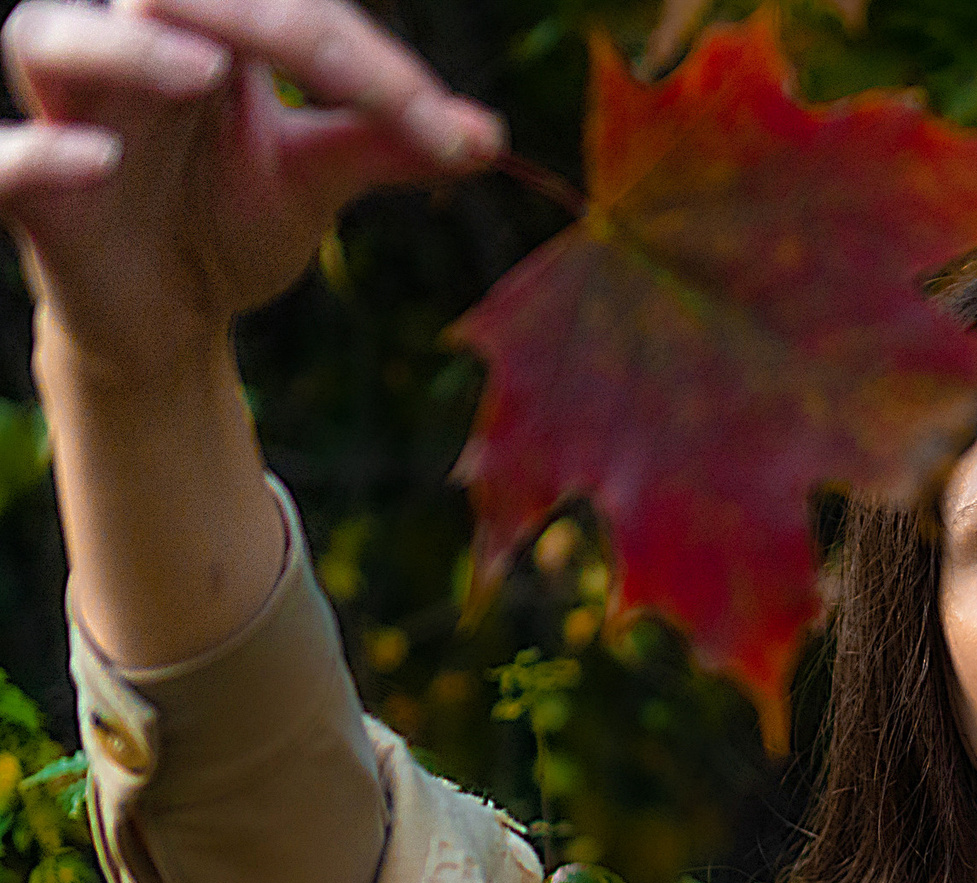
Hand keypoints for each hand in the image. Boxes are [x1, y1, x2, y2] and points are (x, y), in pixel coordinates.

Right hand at [0, 0, 503, 380]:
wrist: (168, 318)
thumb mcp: (315, 181)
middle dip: (249, 15)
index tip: (445, 132)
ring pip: (49, 36)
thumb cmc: (228, 222)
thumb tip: (489, 137)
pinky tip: (93, 161)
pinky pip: (4, 154)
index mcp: (204, 36)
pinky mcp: (31, 192)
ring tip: (198, 72)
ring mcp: (68, 114)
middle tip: (322, 50)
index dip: (364, 59)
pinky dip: (39, 151)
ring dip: (120, 49)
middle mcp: (128, 53)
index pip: (284, 11)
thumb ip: (390, 148)